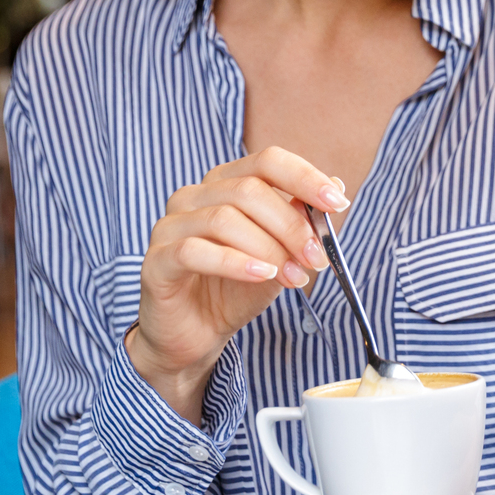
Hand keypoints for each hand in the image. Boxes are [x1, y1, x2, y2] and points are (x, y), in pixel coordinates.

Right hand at [129, 146, 349, 422]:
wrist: (199, 333)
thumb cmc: (237, 288)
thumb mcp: (281, 252)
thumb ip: (302, 220)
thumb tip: (337, 186)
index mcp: (225, 183)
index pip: (268, 161)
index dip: (305, 178)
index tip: (337, 203)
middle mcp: (194, 196)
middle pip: (250, 191)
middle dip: (292, 226)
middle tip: (316, 258)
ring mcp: (170, 226)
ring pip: (224, 219)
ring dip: (270, 249)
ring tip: (293, 276)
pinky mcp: (157, 260)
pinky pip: (194, 251)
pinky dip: (235, 263)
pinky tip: (262, 274)